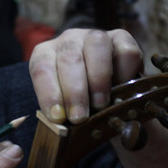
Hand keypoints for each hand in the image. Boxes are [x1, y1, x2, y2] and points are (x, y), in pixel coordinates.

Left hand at [28, 28, 142, 123]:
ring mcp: (96, 36)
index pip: (42, 69)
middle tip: (80, 117)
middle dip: (74, 92)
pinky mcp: (122, 38)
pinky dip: (125, 72)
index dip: (49, 94)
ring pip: (97, 46)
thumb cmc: (81, 103)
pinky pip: (125, 51)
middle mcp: (69, 40)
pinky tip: (122, 90)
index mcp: (46, 54)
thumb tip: (66, 130)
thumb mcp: (66, 108)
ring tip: (101, 104)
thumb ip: (64, 114)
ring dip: (99, 78)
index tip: (58, 117)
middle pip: (69, 58)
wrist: (108, 94)